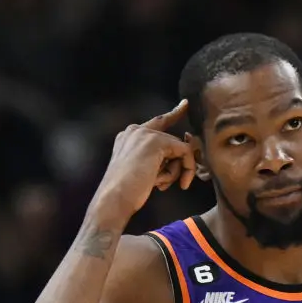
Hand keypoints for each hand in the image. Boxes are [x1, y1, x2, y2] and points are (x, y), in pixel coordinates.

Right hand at [91, 100, 195, 222]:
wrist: (114, 198)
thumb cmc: (126, 193)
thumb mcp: (142, 171)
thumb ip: (157, 159)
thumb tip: (182, 154)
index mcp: (128, 137)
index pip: (157, 123)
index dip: (173, 114)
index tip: (185, 104)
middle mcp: (136, 130)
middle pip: (172, 140)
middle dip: (178, 163)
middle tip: (176, 182)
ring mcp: (145, 134)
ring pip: (179, 148)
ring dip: (176, 171)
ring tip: (160, 184)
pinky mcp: (157, 141)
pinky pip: (185, 151)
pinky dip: (187, 169)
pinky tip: (179, 184)